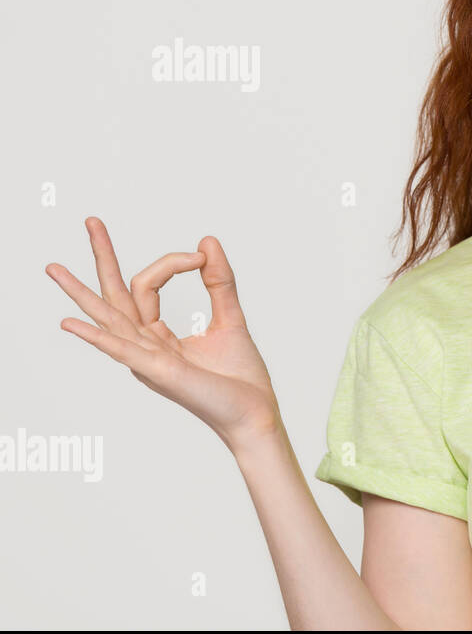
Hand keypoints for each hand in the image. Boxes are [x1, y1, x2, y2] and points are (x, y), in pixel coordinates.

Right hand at [46, 216, 281, 451]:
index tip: (200, 257)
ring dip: (81, 293)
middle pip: (116, 294)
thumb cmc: (239, 378)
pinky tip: (70, 323)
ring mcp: (148, 360)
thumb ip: (219, 281)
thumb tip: (207, 242)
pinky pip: (122, 350)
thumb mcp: (231, 319)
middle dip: (104, 257)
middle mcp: (146, 346)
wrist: (256, 413)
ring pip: (110, 318)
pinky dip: (97, 336)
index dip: (172, 263)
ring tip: (54, 267)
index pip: (149, 285)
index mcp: (158, 336)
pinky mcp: (160, 373)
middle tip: (91, 220)